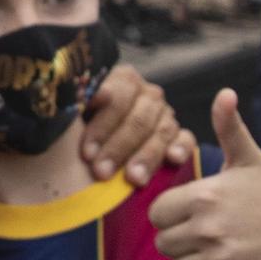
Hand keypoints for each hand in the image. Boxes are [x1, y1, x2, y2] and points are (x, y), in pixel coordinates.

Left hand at [81, 64, 194, 185]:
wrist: (92, 150)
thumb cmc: (78, 131)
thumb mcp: (74, 117)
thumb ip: (76, 104)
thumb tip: (79, 95)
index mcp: (121, 81)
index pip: (117, 97)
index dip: (101, 126)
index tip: (86, 153)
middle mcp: (146, 94)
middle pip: (139, 118)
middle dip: (119, 148)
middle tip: (101, 173)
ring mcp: (165, 114)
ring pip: (162, 130)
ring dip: (147, 155)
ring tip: (133, 179)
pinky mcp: (179, 135)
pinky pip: (186, 139)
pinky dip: (181, 148)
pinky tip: (173, 159)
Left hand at [149, 89, 260, 259]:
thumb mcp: (249, 159)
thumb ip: (229, 127)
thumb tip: (225, 93)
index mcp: (205, 196)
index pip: (156, 214)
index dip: (171, 212)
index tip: (192, 210)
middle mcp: (208, 230)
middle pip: (164, 242)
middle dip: (180, 237)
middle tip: (209, 229)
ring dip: (194, 259)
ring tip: (221, 245)